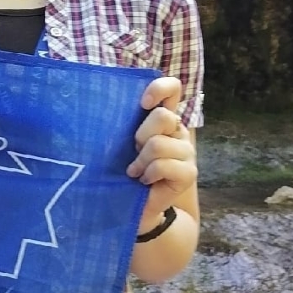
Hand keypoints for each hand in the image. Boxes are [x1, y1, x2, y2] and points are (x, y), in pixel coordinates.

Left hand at [126, 77, 196, 225]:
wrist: (134, 204)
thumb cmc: (123, 168)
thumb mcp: (121, 140)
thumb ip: (124, 119)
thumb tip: (103, 98)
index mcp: (163, 117)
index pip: (172, 88)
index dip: (159, 89)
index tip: (142, 103)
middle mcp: (178, 130)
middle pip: (163, 116)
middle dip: (140, 135)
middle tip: (134, 151)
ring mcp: (187, 151)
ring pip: (159, 144)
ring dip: (141, 160)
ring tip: (135, 170)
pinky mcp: (189, 172)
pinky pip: (163, 165)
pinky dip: (148, 173)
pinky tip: (144, 180)